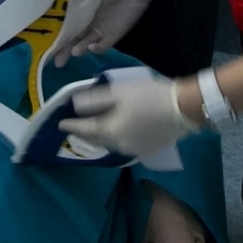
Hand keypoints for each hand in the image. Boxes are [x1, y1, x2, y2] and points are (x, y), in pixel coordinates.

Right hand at [53, 0, 176, 62]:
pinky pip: (103, 46)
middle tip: (57, 61)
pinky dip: (96, 48)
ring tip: (75, 51)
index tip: (46, 47)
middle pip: (73, 40)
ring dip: (79, 49)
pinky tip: (92, 47)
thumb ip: (74, 3)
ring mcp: (100, 30)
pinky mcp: (114, 35)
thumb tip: (56, 13)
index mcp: (78, 12)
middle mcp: (86, 23)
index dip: (55, 37)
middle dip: (64, 50)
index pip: (64, 27)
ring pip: (86, 44)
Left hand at [67, 67, 192, 165]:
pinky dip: (114, 137)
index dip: (70, 125)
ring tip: (93, 125)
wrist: (183, 109)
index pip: (83, 129)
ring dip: (99, 135)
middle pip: (95, 139)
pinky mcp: (145, 150)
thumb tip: (75, 104)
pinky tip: (116, 129)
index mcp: (109, 131)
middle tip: (74, 124)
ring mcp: (132, 150)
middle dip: (83, 132)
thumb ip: (95, 100)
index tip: (59, 123)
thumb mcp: (119, 93)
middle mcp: (118, 146)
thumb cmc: (149, 96)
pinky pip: (122, 144)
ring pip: (109, 143)